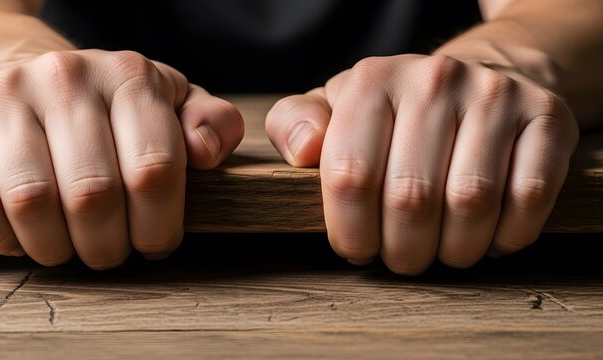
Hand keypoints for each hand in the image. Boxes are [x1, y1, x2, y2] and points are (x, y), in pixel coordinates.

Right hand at [0, 49, 243, 268]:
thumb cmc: (110, 105)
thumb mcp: (172, 103)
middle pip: (93, 194)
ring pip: (31, 202)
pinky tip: (23, 236)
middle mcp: (67, 77)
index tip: (153, 244)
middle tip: (110, 252)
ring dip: (55, 247)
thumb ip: (210, 124)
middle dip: (108, 246)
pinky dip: (2, 237)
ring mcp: (5, 95)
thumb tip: (207, 153)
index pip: (154, 169)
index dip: (157, 226)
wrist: (24, 70)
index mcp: (130, 76)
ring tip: (69, 247)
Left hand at [266, 55, 577, 274]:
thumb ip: (295, 125)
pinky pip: (529, 197)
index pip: (351, 175)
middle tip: (402, 258)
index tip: (358, 249)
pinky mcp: (546, 117)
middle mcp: (434, 78)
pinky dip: (506, 235)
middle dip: (403, 251)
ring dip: (454, 249)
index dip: (351, 231)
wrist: (476, 81)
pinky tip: (487, 236)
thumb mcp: (334, 110)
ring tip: (443, 250)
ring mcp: (495, 94)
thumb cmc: (394, 113)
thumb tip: (302, 150)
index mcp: (372, 80)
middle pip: (411, 197)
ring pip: (471, 202)